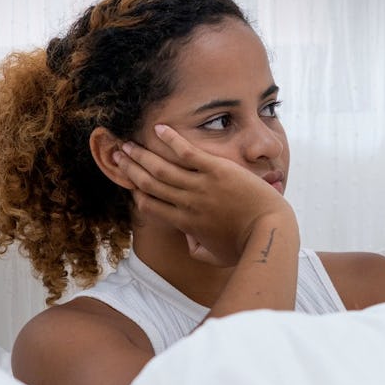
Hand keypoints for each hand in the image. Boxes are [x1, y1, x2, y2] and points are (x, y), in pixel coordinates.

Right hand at [114, 124, 292, 265]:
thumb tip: (189, 241)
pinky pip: (187, 152)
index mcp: (185, 224)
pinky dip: (171, 140)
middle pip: (149, 183)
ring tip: (127, 143)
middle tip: (117, 156)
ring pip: (161, 168)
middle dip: (130, 169)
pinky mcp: (216, 171)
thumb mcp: (216, 256)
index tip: (128, 181)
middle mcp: (186, 204)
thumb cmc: (245, 246)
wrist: (268, 233)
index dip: (136, 191)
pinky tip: (158, 128)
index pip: (151, 205)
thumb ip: (197, 249)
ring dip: (141, 154)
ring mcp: (200, 186)